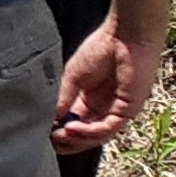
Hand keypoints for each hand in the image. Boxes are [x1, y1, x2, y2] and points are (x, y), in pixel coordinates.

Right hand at [53, 23, 162, 150]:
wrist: (125, 35)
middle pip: (87, 134)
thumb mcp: (73, 76)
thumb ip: (64, 98)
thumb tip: (53, 119)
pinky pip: (109, 127)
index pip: (76, 122)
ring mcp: (117, 110)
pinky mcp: (128, 109)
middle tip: (53, 141)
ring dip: (78, 138)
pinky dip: (90, 131)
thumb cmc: (101, 47)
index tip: (46, 135)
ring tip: (61, 135)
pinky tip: (74, 127)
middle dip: (69, 140)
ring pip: (98, 135)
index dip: (62, 131)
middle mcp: (104, 107)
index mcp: (90, 99)